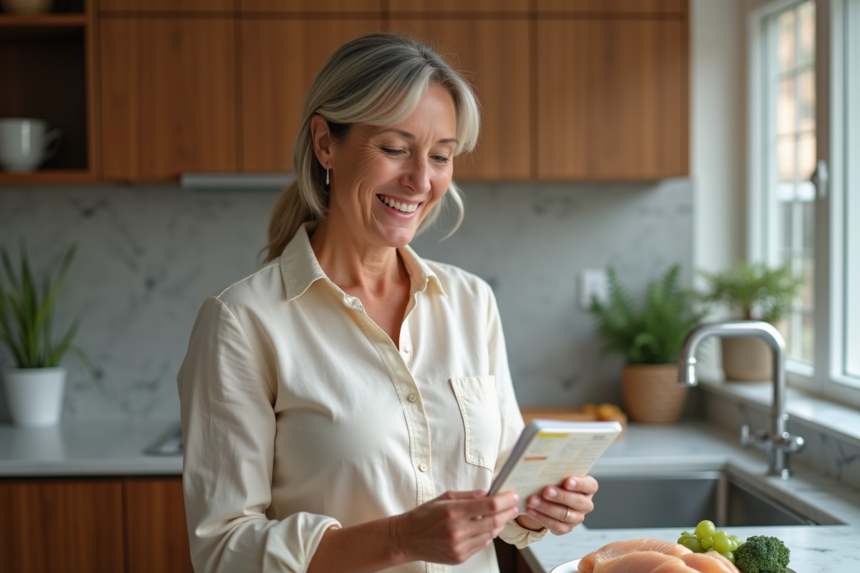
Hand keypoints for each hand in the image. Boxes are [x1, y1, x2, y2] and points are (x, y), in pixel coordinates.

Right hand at [389, 489, 519, 564]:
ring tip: (501, 516)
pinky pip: (481, 545)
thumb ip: (468, 495)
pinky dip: (487, 535)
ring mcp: (459, 546)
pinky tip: (486, 528)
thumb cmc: (424, 516)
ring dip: (499, 524)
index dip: (505, 500)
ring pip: (490, 535)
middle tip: (514, 506)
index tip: (513, 495)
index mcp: (453, 512)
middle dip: (508, 512)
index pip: (489, 506)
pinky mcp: (459, 557)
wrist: (407, 538)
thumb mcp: (444, 498)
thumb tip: (488, 493)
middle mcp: (457, 531)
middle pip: (494, 521)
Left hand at [518, 476, 597, 534]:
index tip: (567, 481)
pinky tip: (531, 511)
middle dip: (560, 496)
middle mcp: (585, 504)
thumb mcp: (557, 474)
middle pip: (578, 502)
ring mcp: (577, 517)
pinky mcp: (566, 528)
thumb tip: (543, 462)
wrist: (548, 497)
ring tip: (532, 500)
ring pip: (565, 515)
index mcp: (588, 487)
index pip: (590, 485)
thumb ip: (556, 471)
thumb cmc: (555, 481)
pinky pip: (556, 526)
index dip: (580, 484)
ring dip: (547, 508)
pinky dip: (542, 518)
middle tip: (546, 490)